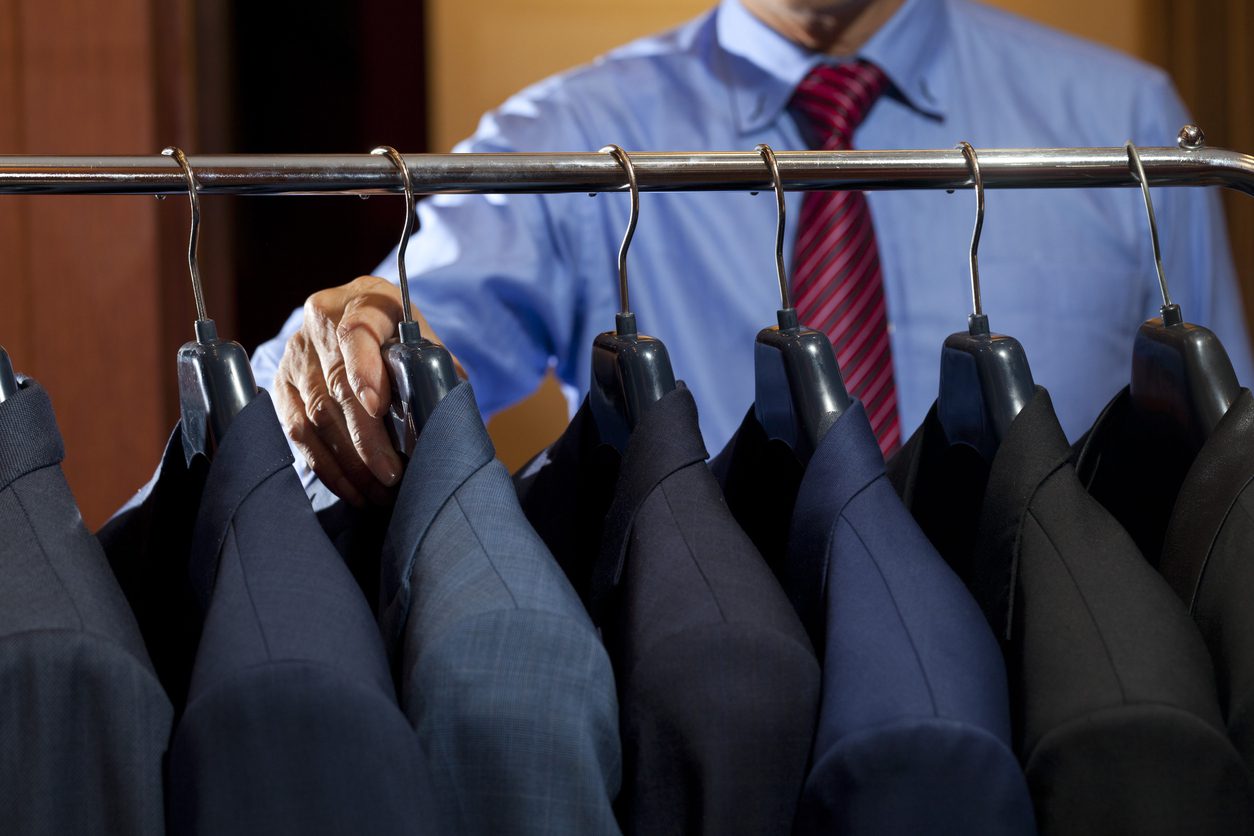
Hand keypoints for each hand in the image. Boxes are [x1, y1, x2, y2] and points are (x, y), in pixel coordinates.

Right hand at [274, 275, 444, 505]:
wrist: (362, 325)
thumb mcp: (425, 342)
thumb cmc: (403, 340)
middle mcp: (321, 321)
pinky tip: (352, 488)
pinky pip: (296, 430)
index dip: (364, 370)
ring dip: (349, 460)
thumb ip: (437, 369)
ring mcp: (296, 353)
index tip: (378, 406)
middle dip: (366, 437)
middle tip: (391, 474)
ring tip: (379, 491)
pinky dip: (326, 465)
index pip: (356, 332)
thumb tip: (449, 412)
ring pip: (314, 413)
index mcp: (365, 300)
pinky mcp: (280, 383)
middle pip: (336, 384)